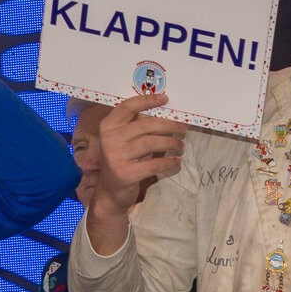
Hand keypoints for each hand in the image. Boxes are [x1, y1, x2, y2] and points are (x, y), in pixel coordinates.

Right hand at [84, 93, 183, 252]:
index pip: (128, 106)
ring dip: (172, 143)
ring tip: (181, 146)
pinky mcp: (125, 174)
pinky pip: (154, 164)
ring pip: (152, 143)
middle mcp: (110, 139)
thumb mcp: (123, 141)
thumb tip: (167, 114)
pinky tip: (176, 162)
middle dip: (169, 125)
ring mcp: (116, 157)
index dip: (148, 100)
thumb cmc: (122, 161)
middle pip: (146, 124)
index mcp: (108, 127)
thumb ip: (136, 127)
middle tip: (183, 129)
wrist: (110, 192)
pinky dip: (169, 162)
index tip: (166, 99)